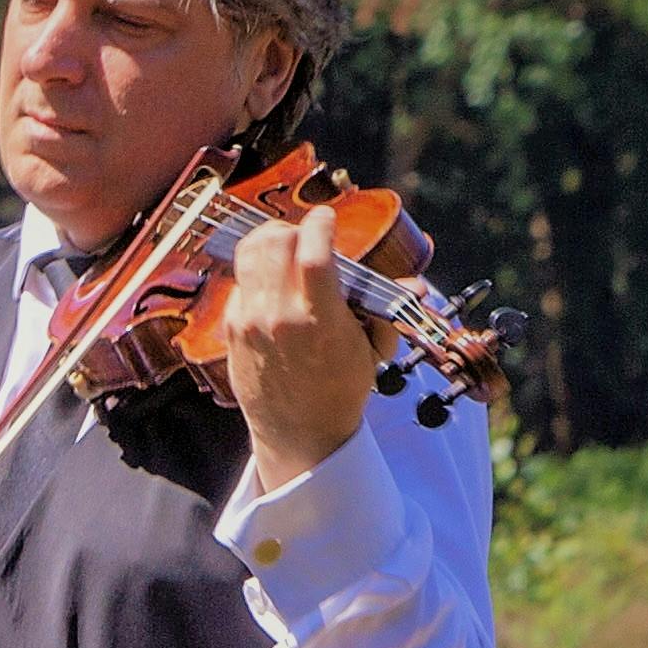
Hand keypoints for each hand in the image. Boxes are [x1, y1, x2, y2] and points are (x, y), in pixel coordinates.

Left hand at [215, 203, 376, 491]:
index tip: (326, 216)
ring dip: (268, 242)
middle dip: (293, 229)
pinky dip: (256, 273)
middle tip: (305, 234)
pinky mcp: (230, 328)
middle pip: (275, 243)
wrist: (300, 431)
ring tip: (285, 246)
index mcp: (320, 321)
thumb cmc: (340, 389)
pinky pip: (239, 281)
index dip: (319, 224)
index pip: (313, 253)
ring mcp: (249, 321)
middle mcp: (279, 317)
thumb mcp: (372, 350)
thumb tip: (416, 285)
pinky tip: (271, 283)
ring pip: (249, 254)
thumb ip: (388, 311)